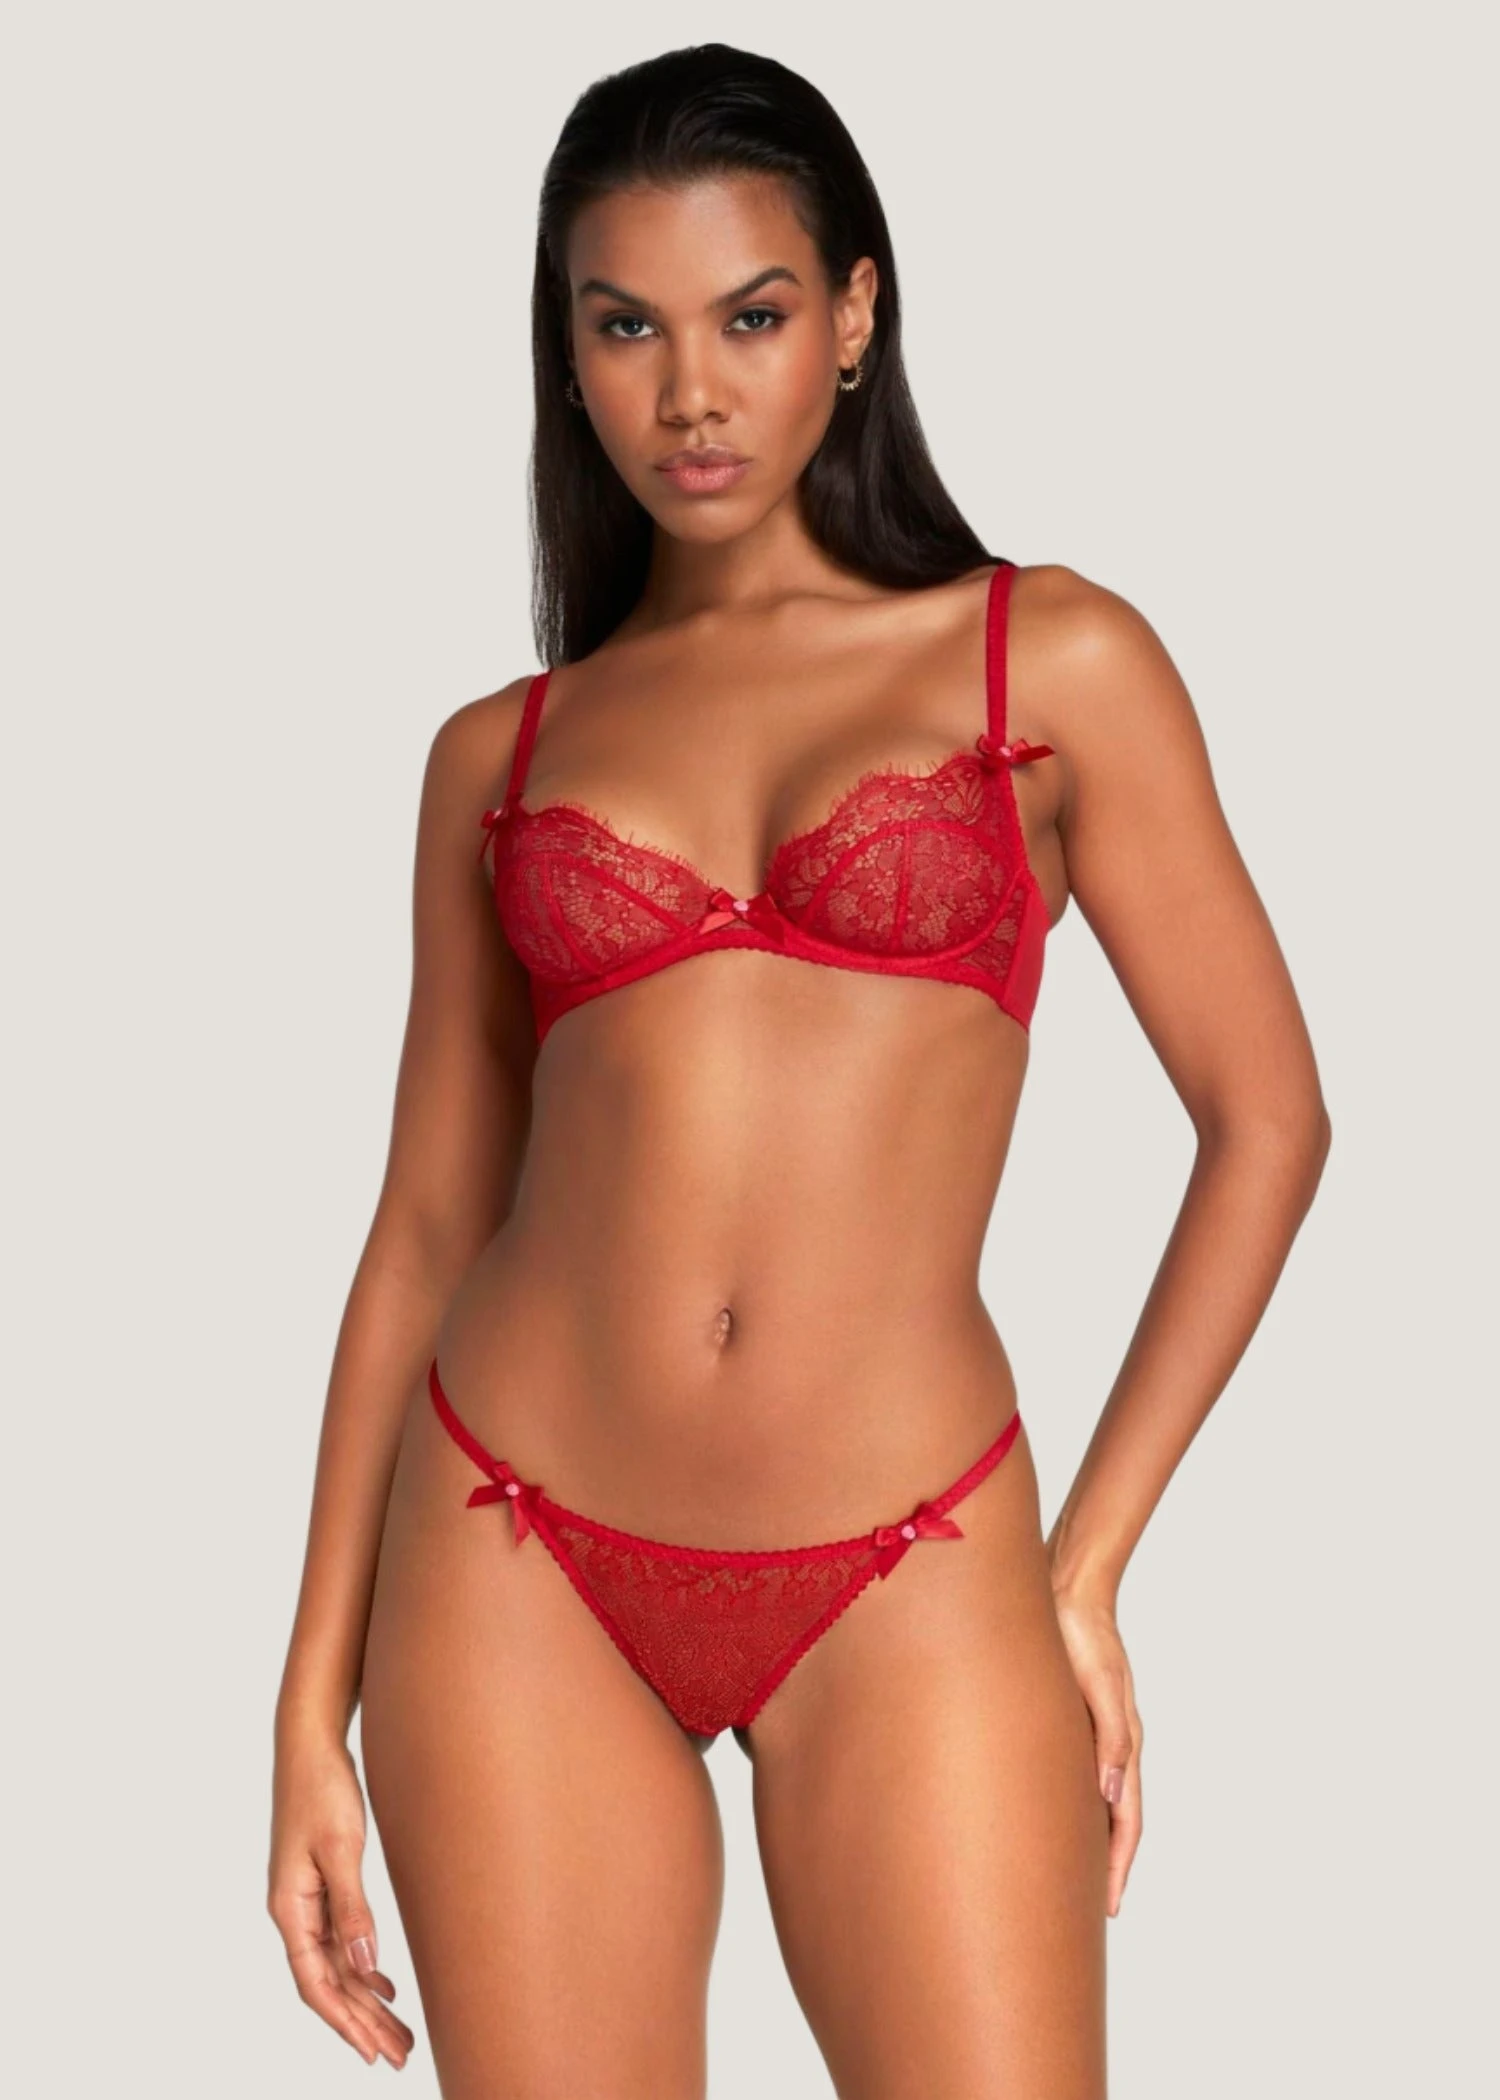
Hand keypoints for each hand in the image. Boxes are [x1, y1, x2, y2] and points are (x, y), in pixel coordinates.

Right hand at [267, 1728, 413, 2069]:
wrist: (312, 1743)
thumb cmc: (322, 1788)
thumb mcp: (340, 1847)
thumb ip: (352, 1907)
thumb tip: (364, 1963)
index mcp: (289, 1908)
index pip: (315, 1983)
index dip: (343, 2022)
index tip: (371, 2053)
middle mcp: (294, 1911)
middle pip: (328, 1982)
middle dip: (362, 2022)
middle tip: (400, 2055)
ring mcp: (307, 1899)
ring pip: (337, 1964)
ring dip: (366, 2000)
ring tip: (399, 2032)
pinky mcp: (323, 1884)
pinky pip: (341, 1941)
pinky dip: (363, 1966)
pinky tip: (385, 1983)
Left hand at [1050, 1586, 1143, 1916]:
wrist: (1065, 1589)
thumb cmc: (1081, 1635)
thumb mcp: (1099, 1686)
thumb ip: (1109, 1739)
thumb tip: (1112, 1797)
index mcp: (1123, 1742)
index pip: (1127, 1820)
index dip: (1118, 1865)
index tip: (1109, 1907)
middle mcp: (1111, 1744)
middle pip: (1114, 1819)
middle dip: (1104, 1865)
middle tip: (1088, 1910)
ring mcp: (1091, 1732)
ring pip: (1094, 1801)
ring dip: (1088, 1839)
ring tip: (1068, 1875)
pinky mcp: (1069, 1717)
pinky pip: (1074, 1775)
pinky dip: (1070, 1805)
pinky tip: (1049, 1815)